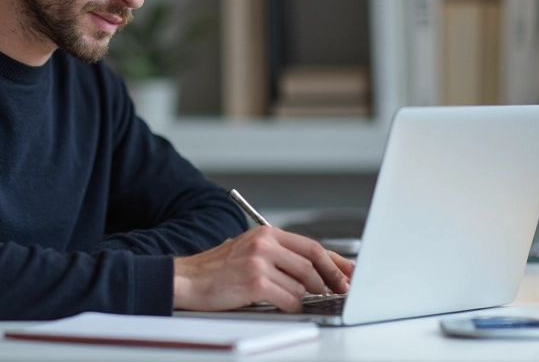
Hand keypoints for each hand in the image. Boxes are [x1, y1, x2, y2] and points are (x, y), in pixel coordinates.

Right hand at [172, 226, 353, 312]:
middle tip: (338, 291)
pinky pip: (288, 299)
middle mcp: (264, 244)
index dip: (335, 261)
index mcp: (266, 233)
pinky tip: (281, 304)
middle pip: (312, 263)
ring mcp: (259, 262)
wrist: (188, 279)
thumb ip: (281, 255)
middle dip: (329, 281)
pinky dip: (291, 306)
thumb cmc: (218, 269)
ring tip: (290, 297)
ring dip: (303, 296)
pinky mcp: (255, 283)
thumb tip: (317, 268)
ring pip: (302, 284)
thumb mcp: (250, 250)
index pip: (312, 245)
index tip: (349, 272)